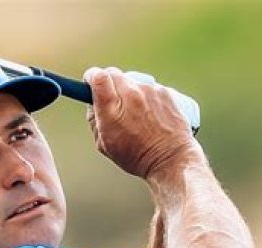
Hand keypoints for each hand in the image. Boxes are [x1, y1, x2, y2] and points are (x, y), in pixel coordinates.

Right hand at [84, 67, 200, 177]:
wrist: (170, 159)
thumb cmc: (136, 156)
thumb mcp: (104, 144)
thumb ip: (94, 120)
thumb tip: (92, 103)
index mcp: (112, 109)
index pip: (98, 77)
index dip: (92, 77)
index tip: (90, 82)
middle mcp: (131, 95)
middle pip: (113, 73)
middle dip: (109, 83)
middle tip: (112, 99)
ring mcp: (150, 91)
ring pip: (132, 81)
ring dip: (129, 92)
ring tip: (136, 114)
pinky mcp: (165, 91)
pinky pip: (149, 88)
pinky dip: (146, 97)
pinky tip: (150, 115)